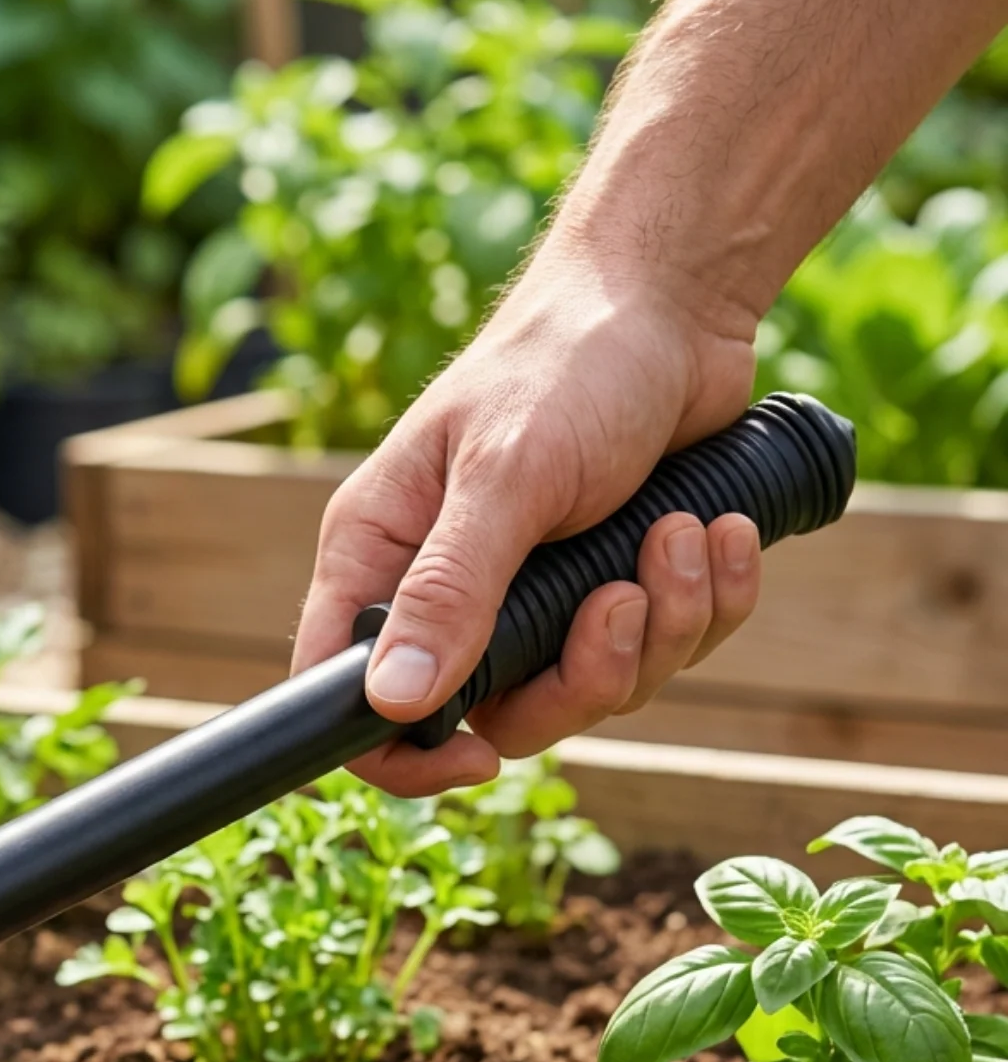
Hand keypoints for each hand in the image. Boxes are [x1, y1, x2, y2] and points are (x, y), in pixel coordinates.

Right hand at [291, 250, 760, 796]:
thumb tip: (390, 702)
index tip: (477, 759)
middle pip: (497, 717)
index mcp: (382, 557)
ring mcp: (536, 595)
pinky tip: (717, 530)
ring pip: (592, 690)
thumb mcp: (504, 477)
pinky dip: (704, 600)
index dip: (401, 752)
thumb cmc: (564, 364)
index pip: (343, 692)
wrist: (675, 303)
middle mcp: (449, 590)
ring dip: (661, 624)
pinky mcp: (614, 585)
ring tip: (682, 531)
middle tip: (621, 597)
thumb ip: (448, 592)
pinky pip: (662, 650)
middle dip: (584, 675)